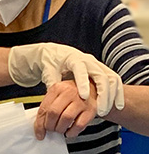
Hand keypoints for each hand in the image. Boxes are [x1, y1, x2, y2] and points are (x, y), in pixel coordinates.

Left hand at [8, 43, 123, 115]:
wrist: (55, 53)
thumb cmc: (51, 61)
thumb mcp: (48, 71)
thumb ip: (52, 84)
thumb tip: (52, 101)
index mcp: (73, 58)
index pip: (80, 70)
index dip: (83, 83)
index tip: (84, 97)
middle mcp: (88, 60)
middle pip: (101, 75)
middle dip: (103, 94)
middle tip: (99, 111)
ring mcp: (97, 65)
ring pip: (112, 78)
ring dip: (113, 95)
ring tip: (107, 111)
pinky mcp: (102, 70)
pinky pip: (114, 81)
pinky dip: (117, 93)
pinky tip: (117, 106)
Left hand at [34, 80, 96, 139]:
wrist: (91, 88)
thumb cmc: (71, 93)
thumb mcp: (57, 94)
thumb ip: (48, 106)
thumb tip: (40, 124)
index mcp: (57, 88)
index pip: (44, 107)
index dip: (40, 123)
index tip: (39, 132)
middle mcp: (68, 93)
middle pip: (54, 112)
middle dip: (50, 125)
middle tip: (50, 130)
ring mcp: (80, 102)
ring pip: (66, 118)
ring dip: (60, 129)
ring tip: (59, 130)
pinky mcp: (90, 110)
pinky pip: (79, 125)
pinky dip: (72, 132)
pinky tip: (69, 132)